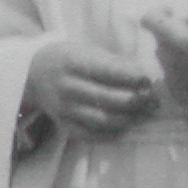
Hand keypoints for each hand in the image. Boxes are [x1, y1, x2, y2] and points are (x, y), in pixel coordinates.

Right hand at [24, 40, 159, 137]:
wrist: (33, 74)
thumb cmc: (70, 59)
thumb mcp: (88, 51)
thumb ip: (115, 63)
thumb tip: (146, 77)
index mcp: (74, 62)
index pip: (109, 72)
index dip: (134, 77)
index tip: (150, 79)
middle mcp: (67, 87)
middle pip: (110, 99)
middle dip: (138, 101)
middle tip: (155, 100)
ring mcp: (65, 109)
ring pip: (104, 120)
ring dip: (130, 119)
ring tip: (146, 115)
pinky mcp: (64, 126)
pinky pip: (92, 136)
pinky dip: (113, 135)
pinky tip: (127, 127)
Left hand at [140, 0, 187, 116]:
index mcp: (179, 40)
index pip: (150, 20)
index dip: (159, 12)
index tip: (174, 11)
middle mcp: (170, 62)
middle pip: (161, 38)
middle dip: (176, 31)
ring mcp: (173, 81)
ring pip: (166, 57)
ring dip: (179, 50)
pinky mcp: (178, 95)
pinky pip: (173, 76)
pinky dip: (183, 69)